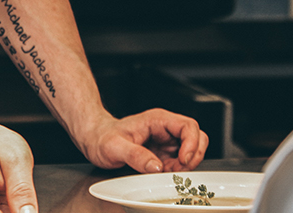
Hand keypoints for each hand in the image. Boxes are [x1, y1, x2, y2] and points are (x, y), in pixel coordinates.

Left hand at [80, 108, 208, 173]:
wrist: (94, 140)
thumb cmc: (102, 137)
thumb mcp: (114, 147)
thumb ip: (135, 156)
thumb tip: (156, 167)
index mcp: (157, 120)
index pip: (188, 126)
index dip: (192, 143)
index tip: (183, 159)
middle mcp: (165, 129)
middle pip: (197, 138)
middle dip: (193, 155)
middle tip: (178, 169)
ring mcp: (166, 142)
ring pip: (192, 151)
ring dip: (185, 165)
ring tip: (167, 171)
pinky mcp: (164, 154)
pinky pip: (181, 162)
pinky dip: (178, 170)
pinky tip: (163, 173)